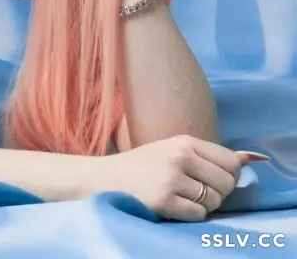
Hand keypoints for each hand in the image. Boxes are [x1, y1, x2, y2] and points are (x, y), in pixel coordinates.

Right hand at [96, 135, 247, 220]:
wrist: (105, 178)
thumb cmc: (143, 166)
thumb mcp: (173, 150)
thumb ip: (209, 155)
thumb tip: (252, 158)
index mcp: (184, 141)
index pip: (230, 162)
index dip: (227, 176)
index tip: (211, 178)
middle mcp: (180, 157)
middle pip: (226, 183)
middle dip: (217, 193)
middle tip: (195, 191)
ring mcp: (172, 179)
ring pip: (213, 201)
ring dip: (202, 205)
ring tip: (181, 197)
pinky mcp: (164, 201)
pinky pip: (198, 215)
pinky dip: (190, 215)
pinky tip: (173, 206)